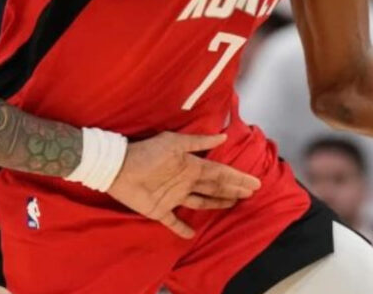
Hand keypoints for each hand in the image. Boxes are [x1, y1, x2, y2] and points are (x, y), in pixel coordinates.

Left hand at [106, 132, 260, 238]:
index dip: (236, 178)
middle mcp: (185, 182)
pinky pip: (173, 222)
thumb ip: (197, 142)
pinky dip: (182, 229)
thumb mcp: (174, 143)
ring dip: (216, 204)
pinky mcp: (160, 211)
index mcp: (190, 166)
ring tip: (232, 204)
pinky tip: (191, 234)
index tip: (254, 183)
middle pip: (214, 188)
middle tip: (250, 194)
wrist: (118, 167)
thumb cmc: (147, 153)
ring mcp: (173, 197)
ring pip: (200, 202)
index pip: (219, 173)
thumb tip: (223, 137)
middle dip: (232, 190)